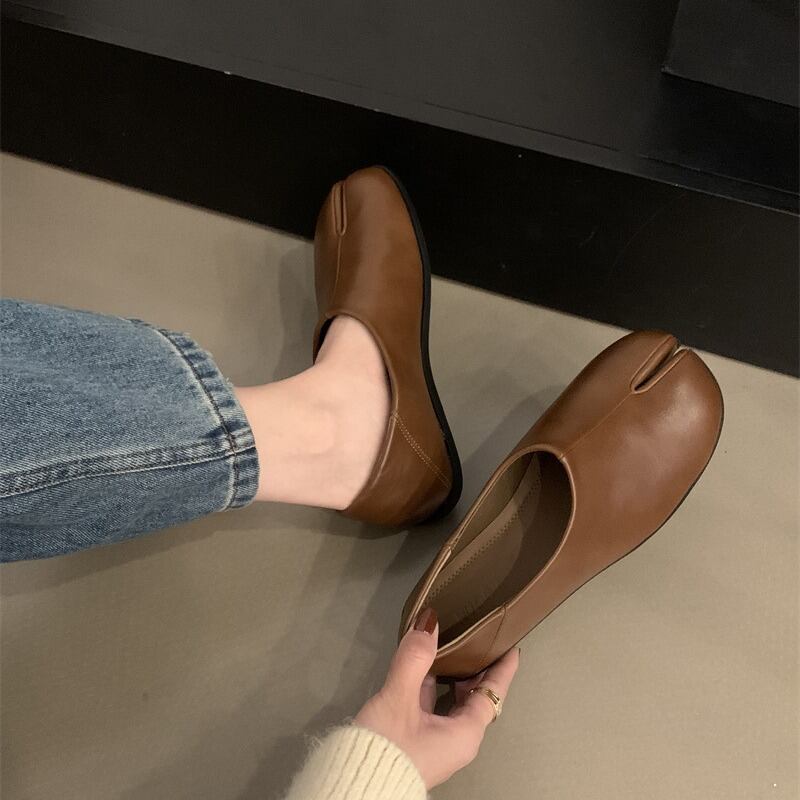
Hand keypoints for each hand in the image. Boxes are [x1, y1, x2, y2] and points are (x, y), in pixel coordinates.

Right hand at [354, 608, 519, 789]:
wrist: (356, 787)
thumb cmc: (389, 746)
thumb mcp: (400, 697)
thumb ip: (414, 657)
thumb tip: (429, 621)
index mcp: (465, 734)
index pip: (493, 694)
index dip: (503, 669)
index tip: (511, 647)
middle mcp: (457, 740)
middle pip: (476, 698)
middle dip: (478, 669)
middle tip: (478, 640)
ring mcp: (437, 742)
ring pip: (452, 703)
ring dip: (453, 676)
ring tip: (450, 647)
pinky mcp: (417, 742)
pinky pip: (433, 708)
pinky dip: (432, 686)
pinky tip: (421, 670)